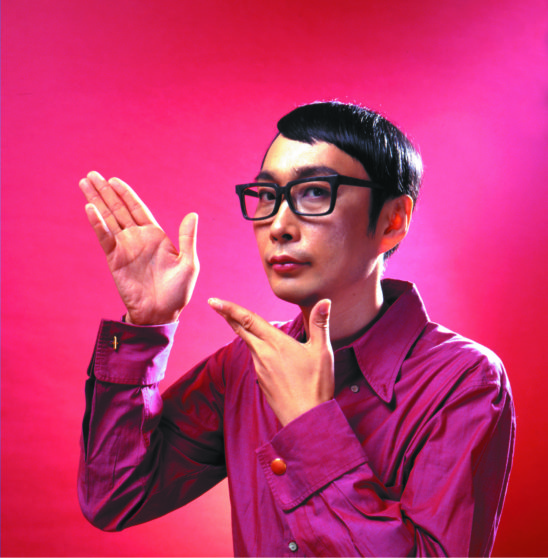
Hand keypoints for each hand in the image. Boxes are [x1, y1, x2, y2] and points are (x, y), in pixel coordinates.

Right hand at [79, 171, 198, 324]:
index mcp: (156, 236)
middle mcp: (138, 238)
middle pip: (119, 209)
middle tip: (92, 175)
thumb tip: (193, 214)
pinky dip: (97, 223)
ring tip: (84, 183)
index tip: (114, 180)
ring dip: (96, 201)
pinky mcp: (115, 259)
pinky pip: (105, 237)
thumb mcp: (189, 263)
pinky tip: (89, 208)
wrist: (161, 313)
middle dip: (106, 192)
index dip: (126, 194)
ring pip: (108, 219)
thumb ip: (188, 238)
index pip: (138, 208)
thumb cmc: (178, 291)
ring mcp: (125, 248)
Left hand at [209, 298, 333, 425]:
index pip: (248, 319)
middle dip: (228, 315)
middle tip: (215, 304)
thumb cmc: (316, 385)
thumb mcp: (322, 351)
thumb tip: (325, 301)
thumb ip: (320, 323)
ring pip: (248, 344)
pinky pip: (256, 359)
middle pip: (241, 330)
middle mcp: (263, 354)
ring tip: (239, 321)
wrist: (305, 419)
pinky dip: (255, 348)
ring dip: (243, 331)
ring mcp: (260, 369)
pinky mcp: (262, 381)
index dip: (229, 308)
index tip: (213, 301)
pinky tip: (263, 350)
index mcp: (275, 343)